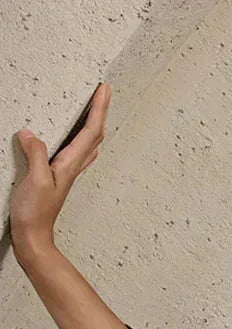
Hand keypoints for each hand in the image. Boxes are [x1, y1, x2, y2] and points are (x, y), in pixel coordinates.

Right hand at [10, 81, 110, 260]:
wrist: (33, 238)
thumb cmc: (35, 215)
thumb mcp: (36, 181)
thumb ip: (36, 155)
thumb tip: (31, 134)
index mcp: (70, 165)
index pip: (90, 131)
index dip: (98, 109)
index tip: (104, 90)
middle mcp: (72, 168)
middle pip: (94, 136)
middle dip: (100, 113)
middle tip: (103, 93)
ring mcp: (66, 173)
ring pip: (88, 145)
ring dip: (94, 125)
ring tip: (95, 109)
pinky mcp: (57, 177)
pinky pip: (75, 153)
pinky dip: (81, 139)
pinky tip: (76, 139)